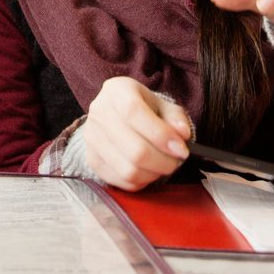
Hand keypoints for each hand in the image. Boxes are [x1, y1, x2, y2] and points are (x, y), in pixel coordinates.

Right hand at [81, 77, 195, 190]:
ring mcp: (92, 138)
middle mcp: (99, 113)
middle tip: (177, 160)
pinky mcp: (91, 160)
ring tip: (163, 165)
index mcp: (117, 91)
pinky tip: (148, 170)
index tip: (181, 148)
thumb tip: (182, 134)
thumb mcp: (161, 104)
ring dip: (154, 173)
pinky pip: (122, 181)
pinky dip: (141, 181)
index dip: (161, 134)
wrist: (114, 115)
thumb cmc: (142, 109)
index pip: (134, 112)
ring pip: (129, 169)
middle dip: (164, 161)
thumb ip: (175, 118)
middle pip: (134, 149)